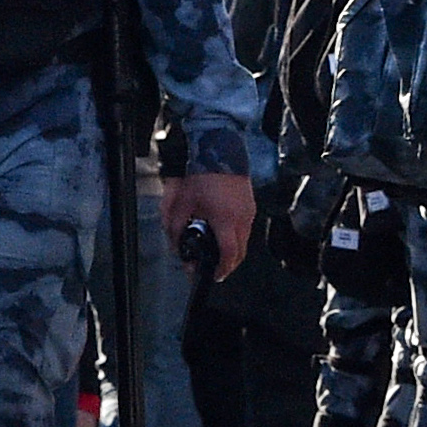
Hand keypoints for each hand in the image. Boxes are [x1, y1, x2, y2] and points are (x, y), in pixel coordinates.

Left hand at [162, 165, 256, 281]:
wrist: (219, 152)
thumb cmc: (201, 175)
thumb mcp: (182, 203)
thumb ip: (176, 229)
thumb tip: (177, 247)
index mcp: (224, 220)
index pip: (228, 254)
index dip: (222, 269)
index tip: (214, 274)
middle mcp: (241, 218)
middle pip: (240, 253)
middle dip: (228, 264)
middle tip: (215, 268)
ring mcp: (248, 212)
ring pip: (245, 242)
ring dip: (233, 250)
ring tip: (217, 249)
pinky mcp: (250, 206)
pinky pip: (246, 229)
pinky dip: (236, 236)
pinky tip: (223, 231)